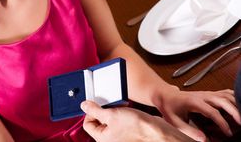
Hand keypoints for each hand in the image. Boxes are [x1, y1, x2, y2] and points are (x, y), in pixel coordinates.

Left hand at [81, 101, 195, 141]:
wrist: (156, 131)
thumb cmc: (137, 128)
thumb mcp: (111, 115)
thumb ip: (95, 110)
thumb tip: (83, 106)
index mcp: (102, 139)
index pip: (88, 124)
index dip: (91, 111)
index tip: (96, 103)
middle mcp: (110, 138)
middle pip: (99, 120)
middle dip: (104, 109)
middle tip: (109, 103)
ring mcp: (119, 134)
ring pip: (110, 118)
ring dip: (114, 109)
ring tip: (120, 104)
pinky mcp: (128, 129)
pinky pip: (120, 118)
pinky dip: (121, 111)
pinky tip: (127, 107)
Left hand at [154, 87, 240, 140]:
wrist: (166, 95)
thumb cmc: (170, 107)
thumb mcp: (175, 121)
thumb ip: (189, 130)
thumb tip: (204, 140)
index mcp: (194, 101)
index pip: (212, 111)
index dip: (222, 122)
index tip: (228, 133)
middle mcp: (202, 95)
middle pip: (222, 99)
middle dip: (234, 110)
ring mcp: (206, 93)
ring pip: (225, 94)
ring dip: (236, 103)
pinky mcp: (209, 93)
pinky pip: (224, 92)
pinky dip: (234, 97)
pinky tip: (240, 104)